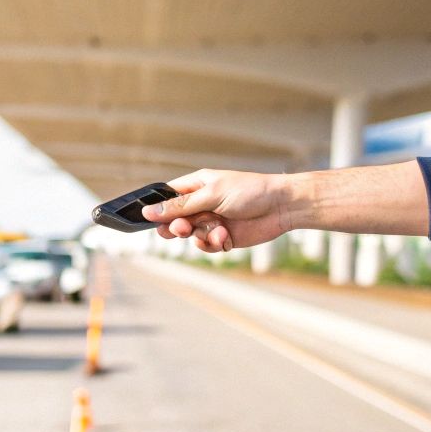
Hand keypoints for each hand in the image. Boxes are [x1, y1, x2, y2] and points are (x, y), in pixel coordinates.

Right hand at [140, 169, 292, 252]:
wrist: (281, 207)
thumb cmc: (249, 191)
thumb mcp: (210, 195)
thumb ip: (180, 206)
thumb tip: (149, 211)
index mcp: (196, 186)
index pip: (168, 197)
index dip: (157, 209)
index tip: (150, 219)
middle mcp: (202, 204)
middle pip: (175, 220)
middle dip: (177, 227)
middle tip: (182, 229)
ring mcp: (212, 221)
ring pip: (191, 236)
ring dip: (200, 236)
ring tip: (215, 231)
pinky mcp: (223, 236)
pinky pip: (207, 245)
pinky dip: (214, 244)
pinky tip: (225, 237)